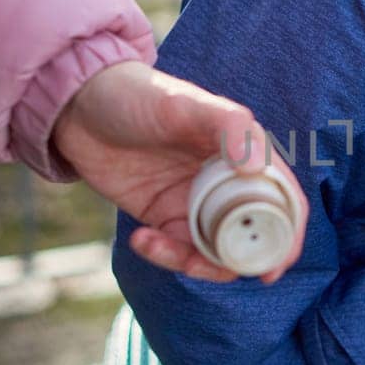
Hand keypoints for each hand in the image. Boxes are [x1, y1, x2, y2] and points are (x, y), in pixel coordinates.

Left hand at [52, 62, 308, 282]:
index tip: (276, 264)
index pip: (281, 198)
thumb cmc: (138, 94)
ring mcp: (194, 202)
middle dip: (239, 261)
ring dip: (194, 263)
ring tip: (160, 246)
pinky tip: (140, 238)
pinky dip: (162, 255)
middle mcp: (226, 182)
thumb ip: (228, 127)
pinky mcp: (162, 217)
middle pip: (251, 234)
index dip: (287, 233)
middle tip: (213, 269)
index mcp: (244, 153)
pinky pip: (175, 250)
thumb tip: (259, 167)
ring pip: (212, 251)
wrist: (77, 106)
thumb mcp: (184, 104)